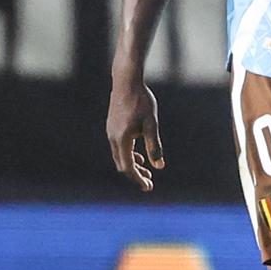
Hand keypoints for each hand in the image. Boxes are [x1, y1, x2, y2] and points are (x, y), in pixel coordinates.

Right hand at [106, 76, 165, 191]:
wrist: (126, 82)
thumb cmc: (141, 101)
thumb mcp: (151, 124)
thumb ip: (154, 145)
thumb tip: (159, 166)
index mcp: (122, 139)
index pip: (128, 167)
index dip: (138, 179)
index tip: (148, 187)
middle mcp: (113, 138)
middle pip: (122, 164)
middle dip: (136, 175)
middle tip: (149, 183)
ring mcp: (110, 132)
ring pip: (120, 156)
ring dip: (132, 165)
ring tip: (147, 171)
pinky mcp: (112, 127)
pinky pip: (119, 148)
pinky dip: (128, 155)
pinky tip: (140, 156)